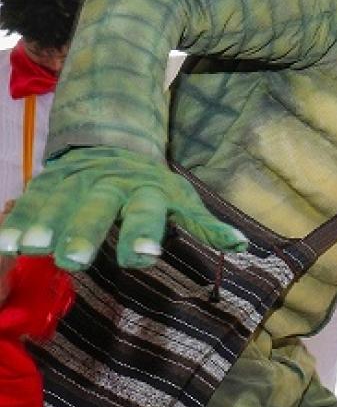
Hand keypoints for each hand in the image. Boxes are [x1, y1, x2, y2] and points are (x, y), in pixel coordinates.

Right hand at [0, 146, 247, 270]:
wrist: (114, 145)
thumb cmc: (154, 188)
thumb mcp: (183, 200)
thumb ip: (206, 225)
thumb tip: (243, 246)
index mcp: (149, 191)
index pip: (148, 212)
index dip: (145, 233)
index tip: (143, 255)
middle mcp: (111, 186)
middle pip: (97, 209)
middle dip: (84, 233)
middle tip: (72, 261)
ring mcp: (76, 183)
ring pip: (58, 203)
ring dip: (43, 227)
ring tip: (28, 250)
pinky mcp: (47, 185)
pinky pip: (29, 203)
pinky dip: (16, 222)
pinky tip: (5, 246)